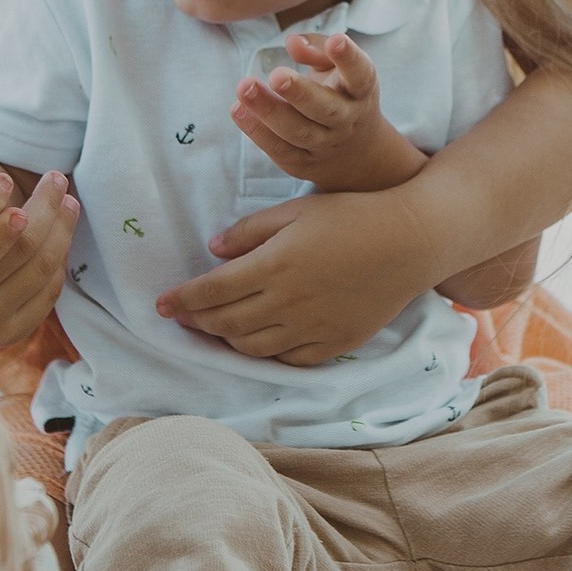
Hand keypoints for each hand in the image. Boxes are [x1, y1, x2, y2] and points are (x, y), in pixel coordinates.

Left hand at [155, 184, 439, 363]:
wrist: (410, 241)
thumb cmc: (350, 216)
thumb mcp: (295, 210)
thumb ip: (250, 232)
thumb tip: (214, 252)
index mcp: (273, 266)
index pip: (211, 292)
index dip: (181, 301)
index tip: (161, 305)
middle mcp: (288, 303)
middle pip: (226, 325)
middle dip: (197, 323)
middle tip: (183, 318)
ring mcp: (312, 328)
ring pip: (253, 348)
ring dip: (227, 341)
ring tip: (216, 329)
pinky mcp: (334, 344)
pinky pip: (288, 360)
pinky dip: (265, 354)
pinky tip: (258, 342)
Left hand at [231, 33, 424, 193]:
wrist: (358, 153)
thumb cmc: (341, 94)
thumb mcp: (336, 68)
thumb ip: (316, 49)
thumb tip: (292, 42)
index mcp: (360, 90)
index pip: (360, 74)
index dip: (348, 58)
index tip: (336, 41)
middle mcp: (347, 120)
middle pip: (325, 108)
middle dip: (300, 92)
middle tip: (277, 75)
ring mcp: (326, 145)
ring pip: (298, 132)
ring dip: (269, 111)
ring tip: (244, 87)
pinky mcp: (303, 164)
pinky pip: (279, 149)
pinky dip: (257, 131)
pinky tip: (238, 110)